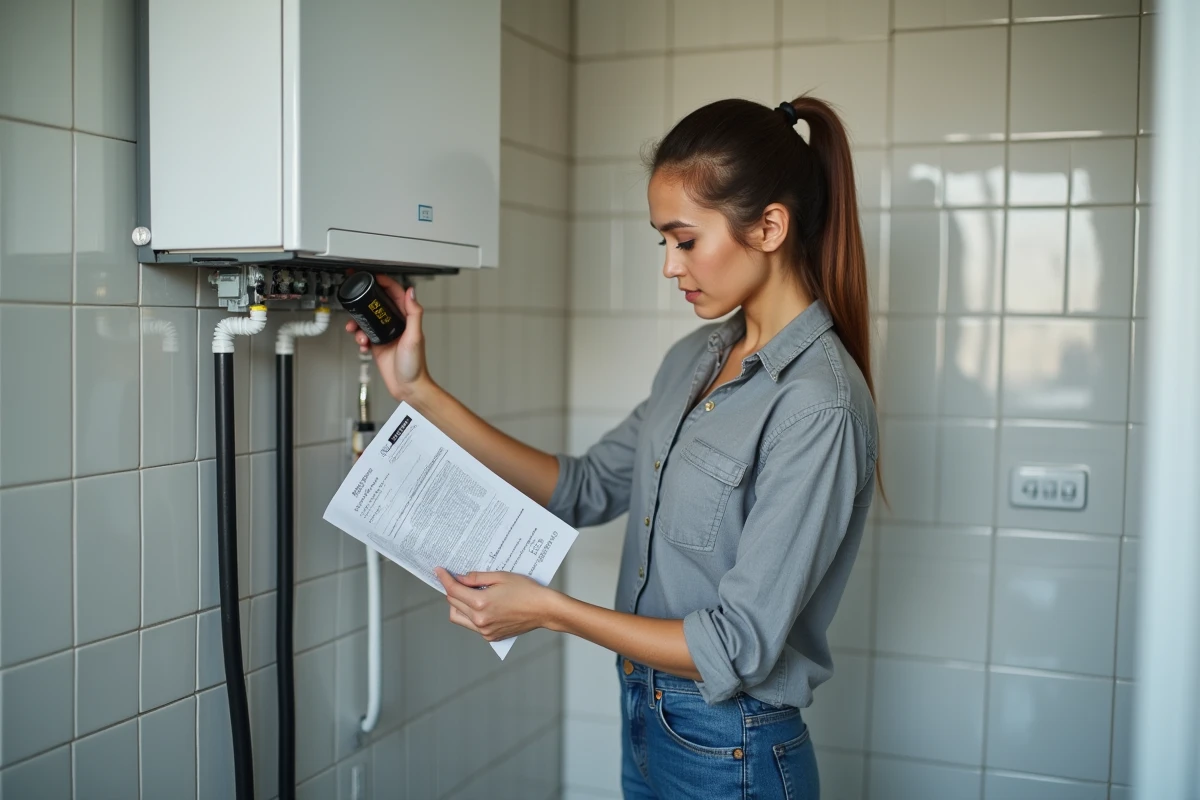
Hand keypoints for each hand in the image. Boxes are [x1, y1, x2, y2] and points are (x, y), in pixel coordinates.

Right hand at [343, 273, 433, 401]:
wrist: (407, 387)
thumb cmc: (415, 366)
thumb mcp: (414, 337)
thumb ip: (414, 313)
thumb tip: (411, 292)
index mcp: (407, 319)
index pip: (396, 294)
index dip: (385, 283)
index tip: (373, 277)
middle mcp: (396, 324)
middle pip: (378, 305)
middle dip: (365, 302)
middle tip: (354, 296)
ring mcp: (386, 334)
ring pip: (367, 320)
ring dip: (358, 324)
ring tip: (356, 331)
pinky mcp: (377, 345)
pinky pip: (364, 336)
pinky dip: (359, 338)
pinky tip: (362, 345)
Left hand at [434, 568, 556, 641]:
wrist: (544, 610)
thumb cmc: (527, 591)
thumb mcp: (501, 576)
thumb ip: (477, 578)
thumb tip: (460, 578)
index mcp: (481, 603)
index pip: (453, 590)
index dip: (444, 578)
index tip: (439, 571)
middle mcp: (479, 619)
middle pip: (453, 603)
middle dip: (452, 590)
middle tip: (458, 580)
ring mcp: (484, 630)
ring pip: (459, 617)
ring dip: (458, 605)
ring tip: (469, 594)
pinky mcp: (490, 636)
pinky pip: (472, 625)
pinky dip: (471, 615)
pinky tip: (482, 605)